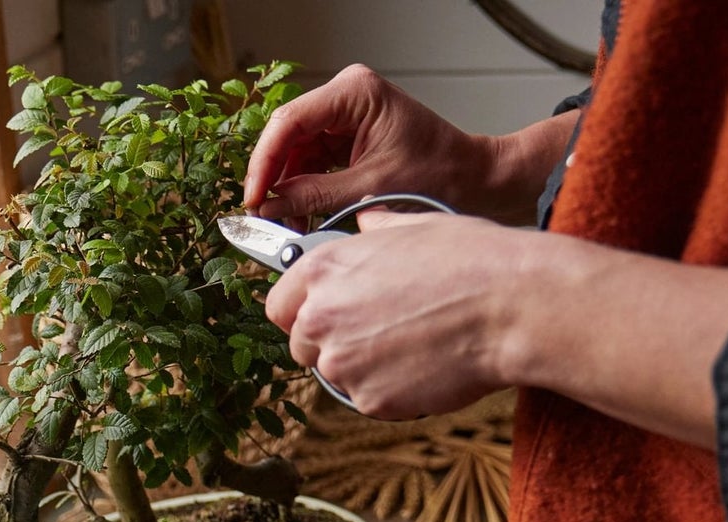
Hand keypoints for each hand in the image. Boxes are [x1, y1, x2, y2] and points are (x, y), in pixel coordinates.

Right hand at [245, 65, 574, 226]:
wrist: (474, 182)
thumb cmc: (439, 175)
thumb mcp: (370, 190)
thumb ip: (314, 196)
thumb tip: (268, 207)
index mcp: (355, 93)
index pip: (290, 122)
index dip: (264, 163)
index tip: (253, 198)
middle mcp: (346, 97)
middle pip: (288, 137)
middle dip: (274, 179)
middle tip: (264, 216)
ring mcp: (345, 116)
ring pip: (295, 153)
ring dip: (288, 189)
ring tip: (288, 222)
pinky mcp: (347, 137)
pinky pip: (311, 162)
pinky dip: (303, 190)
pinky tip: (302, 214)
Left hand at [265, 211, 527, 419]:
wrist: (513, 307)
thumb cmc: (473, 260)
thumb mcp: (418, 227)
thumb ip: (378, 230)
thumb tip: (366, 222)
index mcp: (324, 270)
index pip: (279, 305)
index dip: (301, 311)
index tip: (322, 314)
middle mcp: (321, 318)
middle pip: (301, 345)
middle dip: (331, 342)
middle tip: (379, 332)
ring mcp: (342, 364)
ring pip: (336, 375)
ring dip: (363, 367)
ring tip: (414, 345)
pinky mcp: (369, 400)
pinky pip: (369, 399)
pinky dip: (392, 390)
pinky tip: (428, 365)